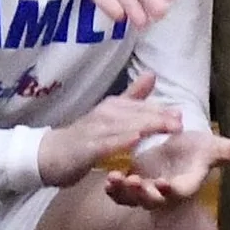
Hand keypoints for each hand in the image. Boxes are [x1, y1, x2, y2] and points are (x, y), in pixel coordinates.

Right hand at [34, 76, 183, 187]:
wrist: (48, 154)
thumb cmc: (83, 136)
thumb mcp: (110, 114)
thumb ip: (132, 97)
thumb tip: (152, 74)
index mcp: (112, 107)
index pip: (140, 106)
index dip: (161, 110)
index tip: (181, 113)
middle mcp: (104, 115)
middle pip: (135, 115)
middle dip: (158, 117)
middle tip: (180, 123)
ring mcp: (94, 131)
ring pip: (123, 127)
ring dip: (145, 126)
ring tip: (165, 128)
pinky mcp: (85, 148)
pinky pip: (105, 144)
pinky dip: (119, 141)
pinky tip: (134, 140)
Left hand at [105, 124, 229, 208]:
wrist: (178, 149)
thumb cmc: (196, 149)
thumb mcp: (213, 147)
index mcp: (186, 183)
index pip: (180, 191)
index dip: (172, 190)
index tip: (164, 184)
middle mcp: (166, 192)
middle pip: (154, 201)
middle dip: (144, 195)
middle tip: (136, 184)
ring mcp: (148, 192)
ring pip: (134, 200)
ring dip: (125, 193)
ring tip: (116, 179)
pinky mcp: (132, 188)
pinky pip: (121, 195)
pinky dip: (114, 190)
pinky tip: (107, 179)